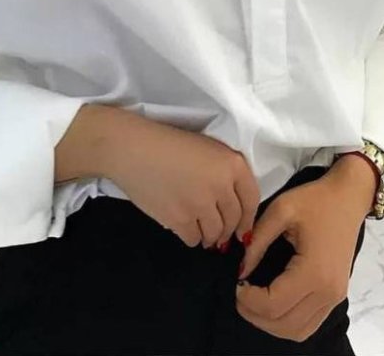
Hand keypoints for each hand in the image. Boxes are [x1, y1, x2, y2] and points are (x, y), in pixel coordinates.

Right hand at [103, 115, 260, 248]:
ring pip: (215, 233)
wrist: (132, 148)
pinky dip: (191, 237)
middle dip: (228, 231)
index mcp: (232, 164)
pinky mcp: (180, 219)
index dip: (248, 218)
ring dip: (210, 237)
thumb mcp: (206, 149)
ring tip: (201, 232)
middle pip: (233, 220)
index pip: (252, 199)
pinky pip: (194, 239)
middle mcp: (222, 185)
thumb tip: (232, 212)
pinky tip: (184, 227)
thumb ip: (224, 174)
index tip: (243, 230)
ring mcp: (201, 204)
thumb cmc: (168, 144)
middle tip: (219, 235)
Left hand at [234, 156, 374, 342]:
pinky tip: (272, 304)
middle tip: (238, 293)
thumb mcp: (280, 211)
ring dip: (270, 323)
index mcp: (313, 271)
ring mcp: (335, 298)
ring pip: (297, 331)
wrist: (348, 197)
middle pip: (284, 324)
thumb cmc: (314, 200)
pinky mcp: (336, 296)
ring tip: (252, 299)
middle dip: (254, 314)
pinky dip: (287, 323)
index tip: (235, 282)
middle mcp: (327, 292)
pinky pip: (309, 325)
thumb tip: (240, 270)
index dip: (247, 300)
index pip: (273, 304)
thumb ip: (257, 241)